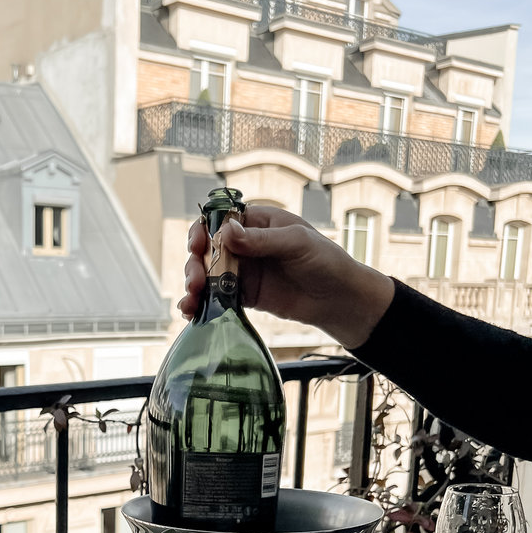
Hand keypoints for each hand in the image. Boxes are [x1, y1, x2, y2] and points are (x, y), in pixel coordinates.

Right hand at [181, 205, 394, 349]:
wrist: (339, 299)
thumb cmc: (325, 261)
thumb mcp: (296, 243)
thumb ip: (261, 240)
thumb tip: (226, 232)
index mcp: (257, 223)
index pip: (219, 220)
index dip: (202, 231)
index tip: (197, 246)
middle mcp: (246, 245)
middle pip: (207, 250)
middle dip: (195, 264)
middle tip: (196, 282)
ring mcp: (244, 271)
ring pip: (208, 275)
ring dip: (194, 286)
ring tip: (191, 301)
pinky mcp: (245, 296)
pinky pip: (217, 297)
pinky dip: (202, 304)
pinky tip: (193, 312)